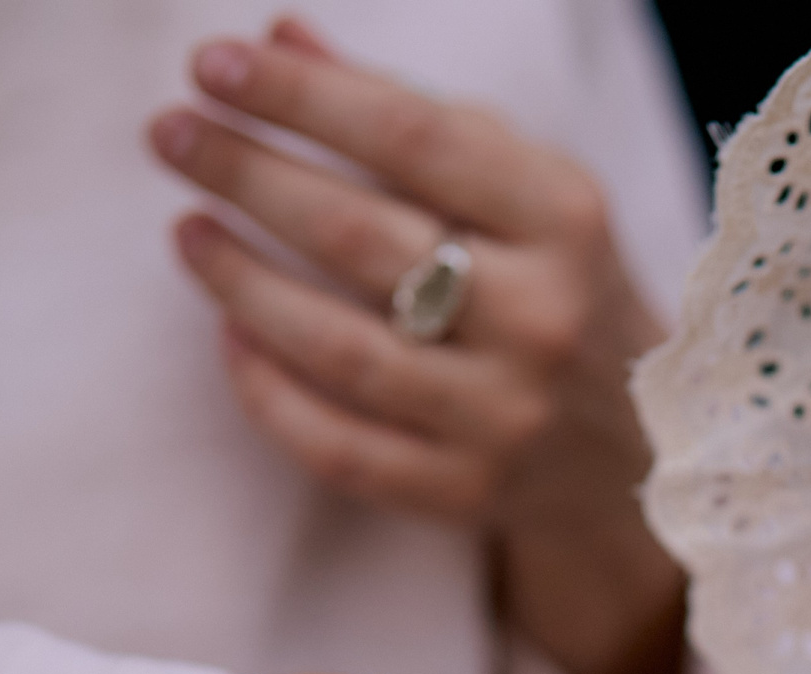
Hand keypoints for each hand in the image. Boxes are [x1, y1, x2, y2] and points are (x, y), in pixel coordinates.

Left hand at [148, 16, 685, 673]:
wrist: (640, 447)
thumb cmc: (559, 287)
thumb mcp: (521, 189)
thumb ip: (411, 115)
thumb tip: (279, 40)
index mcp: (563, 217)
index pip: (410, 136)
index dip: (301, 96)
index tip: (212, 63)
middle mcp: (540, 317)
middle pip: (360, 237)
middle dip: (247, 174)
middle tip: (169, 134)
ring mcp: (504, 414)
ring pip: (340, 347)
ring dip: (241, 282)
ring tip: (186, 230)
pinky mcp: (466, 492)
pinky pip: (338, 447)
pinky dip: (268, 392)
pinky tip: (229, 337)